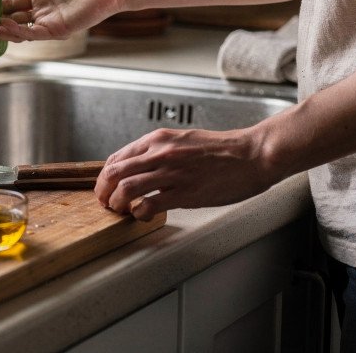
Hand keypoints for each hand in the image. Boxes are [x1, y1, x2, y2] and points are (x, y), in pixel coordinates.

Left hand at [94, 127, 280, 220]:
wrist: (251, 155)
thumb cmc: (223, 150)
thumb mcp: (183, 141)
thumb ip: (161, 151)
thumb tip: (142, 166)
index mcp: (159, 139)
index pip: (118, 157)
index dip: (106, 175)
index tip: (106, 186)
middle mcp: (160, 153)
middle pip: (115, 172)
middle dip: (104, 191)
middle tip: (105, 202)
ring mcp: (171, 173)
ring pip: (126, 188)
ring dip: (117, 203)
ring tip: (120, 211)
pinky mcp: (184, 192)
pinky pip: (149, 205)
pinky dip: (139, 213)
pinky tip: (143, 216)